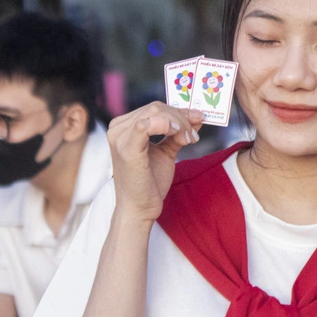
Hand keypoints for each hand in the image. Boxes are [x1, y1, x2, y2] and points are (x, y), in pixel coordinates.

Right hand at [106, 103, 203, 224]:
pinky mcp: (126, 149)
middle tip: (194, 135)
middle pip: (156, 107)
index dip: (179, 111)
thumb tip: (196, 117)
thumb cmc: (149, 182)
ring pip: (155, 112)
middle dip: (181, 118)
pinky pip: (146, 125)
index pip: (154, 108)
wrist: (139, 208)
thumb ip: (178, 133)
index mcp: (124, 127)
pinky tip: (179, 136)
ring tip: (189, 140)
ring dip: (179, 124)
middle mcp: (117, 128)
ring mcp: (119, 137)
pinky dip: (167, 125)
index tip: (199, 118)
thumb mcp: (166, 151)